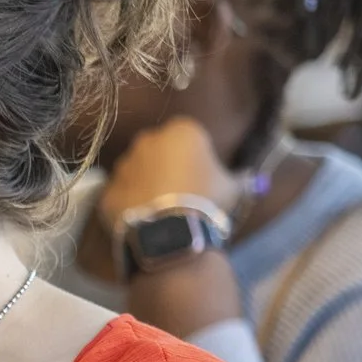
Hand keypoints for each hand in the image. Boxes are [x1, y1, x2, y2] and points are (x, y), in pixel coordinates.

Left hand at [96, 116, 233, 231]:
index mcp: (180, 130)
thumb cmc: (207, 200)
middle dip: (165, 165)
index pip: (189, 135)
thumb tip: (254, 180)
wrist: (170, 231)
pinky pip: (120, 194)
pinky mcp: (107, 190)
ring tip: (160, 209)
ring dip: (145, 183)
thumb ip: (240, 179)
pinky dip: (128, 204)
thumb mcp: (233, 188)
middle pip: (158, 150)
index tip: (201, 176)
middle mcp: (147, 140)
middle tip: (180, 191)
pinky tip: (142, 220)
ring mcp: (123, 165)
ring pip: (136, 170)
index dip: (196, 155)